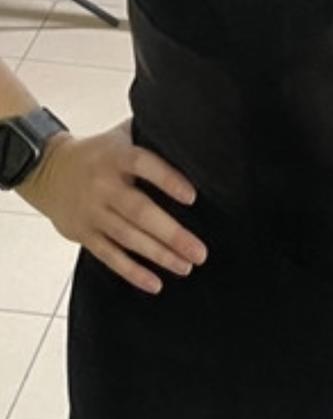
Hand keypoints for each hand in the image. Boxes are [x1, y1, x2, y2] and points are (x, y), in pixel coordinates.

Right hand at [18, 119, 207, 294]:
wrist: (47, 169)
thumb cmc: (98, 154)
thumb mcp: (121, 136)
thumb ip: (152, 135)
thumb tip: (194, 136)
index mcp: (116, 156)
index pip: (144, 165)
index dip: (168, 180)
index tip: (193, 197)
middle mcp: (103, 185)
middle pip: (139, 211)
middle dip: (171, 233)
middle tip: (199, 251)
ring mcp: (92, 211)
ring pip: (127, 237)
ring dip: (158, 255)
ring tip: (185, 266)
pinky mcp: (84, 233)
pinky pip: (109, 256)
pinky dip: (132, 272)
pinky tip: (155, 283)